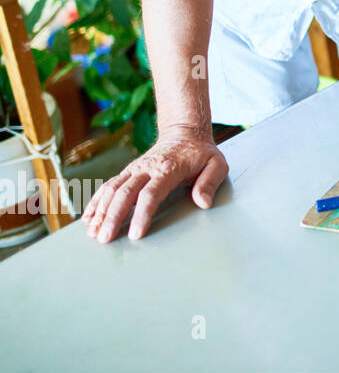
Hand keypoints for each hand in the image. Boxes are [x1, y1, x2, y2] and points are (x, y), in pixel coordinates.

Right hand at [82, 127, 227, 242]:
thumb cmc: (202, 153)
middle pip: (125, 193)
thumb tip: (202, 202)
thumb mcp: (216, 164)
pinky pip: (108, 186)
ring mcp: (135, 169)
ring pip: (112, 189)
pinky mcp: (128, 171)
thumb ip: (210, 182)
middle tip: (105, 239)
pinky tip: (88, 218)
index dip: (142, 214)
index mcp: (169, 168)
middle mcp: (147, 168)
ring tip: (92, 233)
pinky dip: (96, 201)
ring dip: (100, 211)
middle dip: (113, 217)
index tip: (135, 234)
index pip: (151, 193)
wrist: (184, 133)